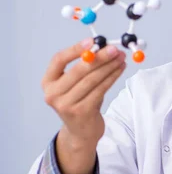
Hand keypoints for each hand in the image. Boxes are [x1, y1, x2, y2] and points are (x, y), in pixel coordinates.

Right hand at [41, 39, 125, 173]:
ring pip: (92, 80)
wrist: (81, 132)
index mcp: (48, 82)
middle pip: (79, 70)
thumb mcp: (75, 84)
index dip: (75, 49)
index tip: (92, 41)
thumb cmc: (80, 101)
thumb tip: (104, 46)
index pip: (58, 60)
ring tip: (121, 57)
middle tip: (115, 48)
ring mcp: (66, 105)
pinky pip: (100, 90)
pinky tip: (120, 69)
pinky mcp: (81, 112)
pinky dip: (112, 78)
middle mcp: (53, 94)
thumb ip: (85, 67)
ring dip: (109, 66)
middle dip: (100, 57)